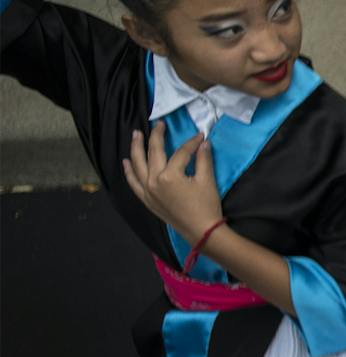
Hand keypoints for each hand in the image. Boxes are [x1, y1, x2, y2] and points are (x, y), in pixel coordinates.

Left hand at [123, 123, 223, 242]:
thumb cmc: (206, 206)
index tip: (200, 136)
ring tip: (136, 135)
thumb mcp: (207, 181)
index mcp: (169, 175)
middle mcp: (154, 180)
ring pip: (137, 164)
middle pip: (154, 153)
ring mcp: (147, 190)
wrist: (202, 231)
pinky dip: (128, 171)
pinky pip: (133, 182)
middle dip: (157, 136)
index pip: (181, 153)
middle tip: (160, 124)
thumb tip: (203, 142)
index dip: (191, 143)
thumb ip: (204, 159)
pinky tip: (126, 161)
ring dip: (136, 148)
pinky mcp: (146, 199)